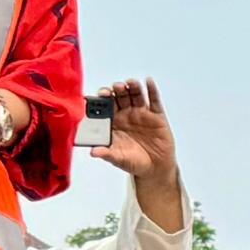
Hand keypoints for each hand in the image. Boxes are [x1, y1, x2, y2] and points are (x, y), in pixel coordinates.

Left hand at [99, 77, 182, 229]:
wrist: (154, 168)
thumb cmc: (133, 161)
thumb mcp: (118, 159)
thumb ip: (107, 154)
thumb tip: (93, 152)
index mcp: (113, 122)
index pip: (105, 106)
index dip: (102, 99)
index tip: (100, 95)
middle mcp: (126, 114)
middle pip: (120, 97)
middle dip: (117, 90)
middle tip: (115, 88)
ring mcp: (141, 113)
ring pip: (135, 95)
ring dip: (132, 87)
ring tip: (130, 83)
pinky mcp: (156, 115)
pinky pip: (154, 100)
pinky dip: (152, 90)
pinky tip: (148, 82)